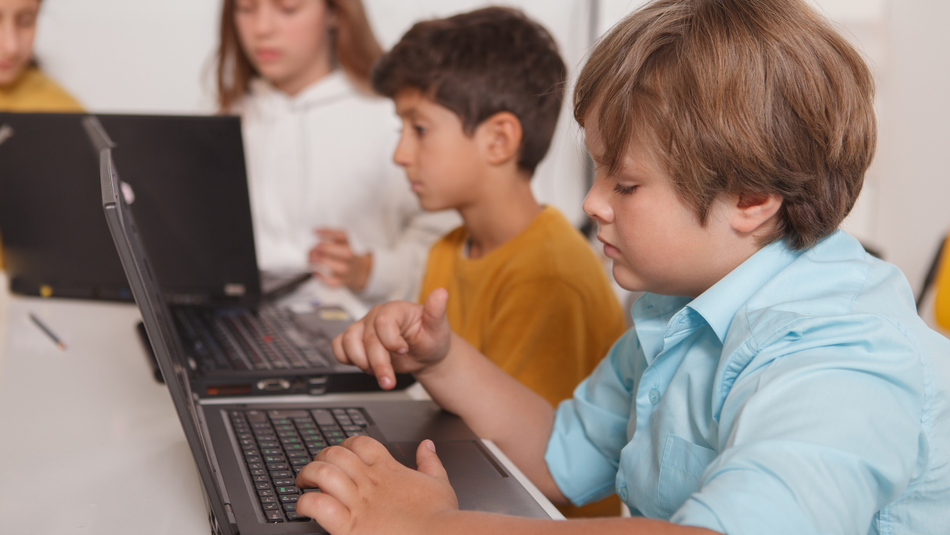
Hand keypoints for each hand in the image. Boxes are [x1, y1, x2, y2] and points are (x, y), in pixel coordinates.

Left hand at [295, 437, 457, 534]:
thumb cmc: (440, 517)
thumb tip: (426, 445)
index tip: (340, 453)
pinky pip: (318, 505)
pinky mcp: (349, 526)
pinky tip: (304, 507)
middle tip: (316, 467)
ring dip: (308, 474)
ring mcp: (358, 502)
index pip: (359, 443)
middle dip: (321, 457)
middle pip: (335, 454)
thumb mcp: (439, 482)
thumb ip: (430, 462)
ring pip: (322, 473)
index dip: (345, 444)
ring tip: (303, 482)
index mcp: (388, 470)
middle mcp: (370, 482)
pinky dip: (305, 503)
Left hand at [309, 229, 372, 290]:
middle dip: (324, 250)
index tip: (314, 232)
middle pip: (343, 252)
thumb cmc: (343, 255)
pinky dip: (322, 278)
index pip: (342, 236)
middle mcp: (349, 256)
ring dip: (322, 263)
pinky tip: (315, 273)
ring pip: (338, 267)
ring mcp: (347, 269)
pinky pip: (333, 282)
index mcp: (348, 244)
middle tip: (312, 250)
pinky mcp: (341, 281)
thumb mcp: (340, 242)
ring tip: (311, 260)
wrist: (357, 270)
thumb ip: (328, 235)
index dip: (328, 232)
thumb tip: (315, 232)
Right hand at [332, 288, 451, 389]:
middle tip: (389, 380)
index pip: (383, 322)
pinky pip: (339, 346)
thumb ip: (437, 311)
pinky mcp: (356, 341)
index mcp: (395, 309)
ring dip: (361, 363)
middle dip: (378, 364)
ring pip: (348, 341)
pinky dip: (345, 358)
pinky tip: (364, 366)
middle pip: (367, 339)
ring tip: (378, 374)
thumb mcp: (438, 327)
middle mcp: (376, 316)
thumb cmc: (431, 338)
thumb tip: (441, 293)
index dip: (391, 340)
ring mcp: (364, 328)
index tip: (403, 350)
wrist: (425, 354)